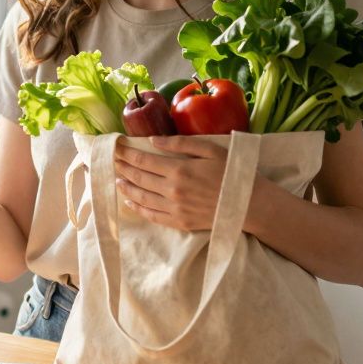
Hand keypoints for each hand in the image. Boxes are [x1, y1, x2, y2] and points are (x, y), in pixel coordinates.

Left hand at [113, 135, 234, 231]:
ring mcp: (175, 208)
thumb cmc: (232, 172)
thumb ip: (180, 144)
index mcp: (179, 169)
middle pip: (139, 177)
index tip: (116, 147)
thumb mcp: (210, 150)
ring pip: (142, 197)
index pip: (143, 160)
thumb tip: (153, 140)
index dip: (127, 153)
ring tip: (117, 179)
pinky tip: (130, 201)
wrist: (250, 204)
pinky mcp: (180, 222)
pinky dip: (138, 208)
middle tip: (112, 161)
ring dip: (127, 187)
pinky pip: (152, 215)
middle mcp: (172, 190)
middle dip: (123, 167)